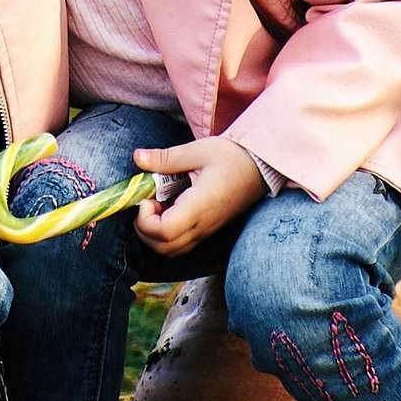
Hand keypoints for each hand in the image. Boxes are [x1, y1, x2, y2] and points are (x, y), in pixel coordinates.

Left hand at [131, 133, 267, 254]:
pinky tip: (169, 208)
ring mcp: (206, 231)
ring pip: (172, 250)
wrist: (262, 168)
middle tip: (146, 202)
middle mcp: (203, 226)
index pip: (165, 232)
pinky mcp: (208, 230)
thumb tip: (138, 157)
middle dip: (144, 229)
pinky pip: (182, 244)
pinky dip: (166, 234)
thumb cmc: (232, 157)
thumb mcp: (198, 150)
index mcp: (199, 206)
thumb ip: (165, 158)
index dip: (146, 220)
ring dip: (154, 234)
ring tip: (157, 206)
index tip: (147, 198)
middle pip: (164, 248)